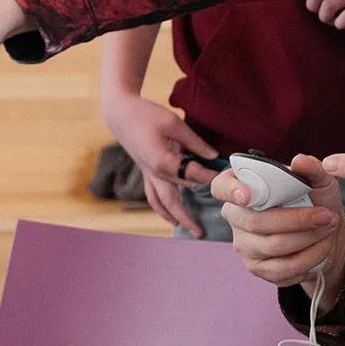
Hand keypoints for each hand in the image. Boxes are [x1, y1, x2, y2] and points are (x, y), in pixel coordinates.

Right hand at [102, 94, 218, 235]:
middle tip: (201, 232)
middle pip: (176, 199)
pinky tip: (169, 216)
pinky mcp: (146, 172)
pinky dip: (161, 209)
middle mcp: (154, 173)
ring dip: (175, 217)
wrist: (120, 113)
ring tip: (188, 229)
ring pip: (162, 203)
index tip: (225, 177)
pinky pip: (153, 196)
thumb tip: (213, 156)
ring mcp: (148, 174)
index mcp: (162, 161)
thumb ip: (195, 142)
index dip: (210, 175)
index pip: (192, 174)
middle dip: (189, 216)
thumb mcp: (174, 124)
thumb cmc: (146, 115)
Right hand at [216, 155, 344, 309]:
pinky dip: (309, 257)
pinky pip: (283, 267)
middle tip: (326, 215)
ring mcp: (244, 244)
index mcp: (243, 186)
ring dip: (308, 238)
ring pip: (273, 245)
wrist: (325, 231)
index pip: (221, 186)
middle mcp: (236, 215)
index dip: (230, 191)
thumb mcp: (319, 180)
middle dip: (297, 220)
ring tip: (328, 228)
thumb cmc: (315, 199)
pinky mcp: (258, 268)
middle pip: (256, 222)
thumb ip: (312, 168)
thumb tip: (301, 161)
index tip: (247, 196)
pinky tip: (322, 246)